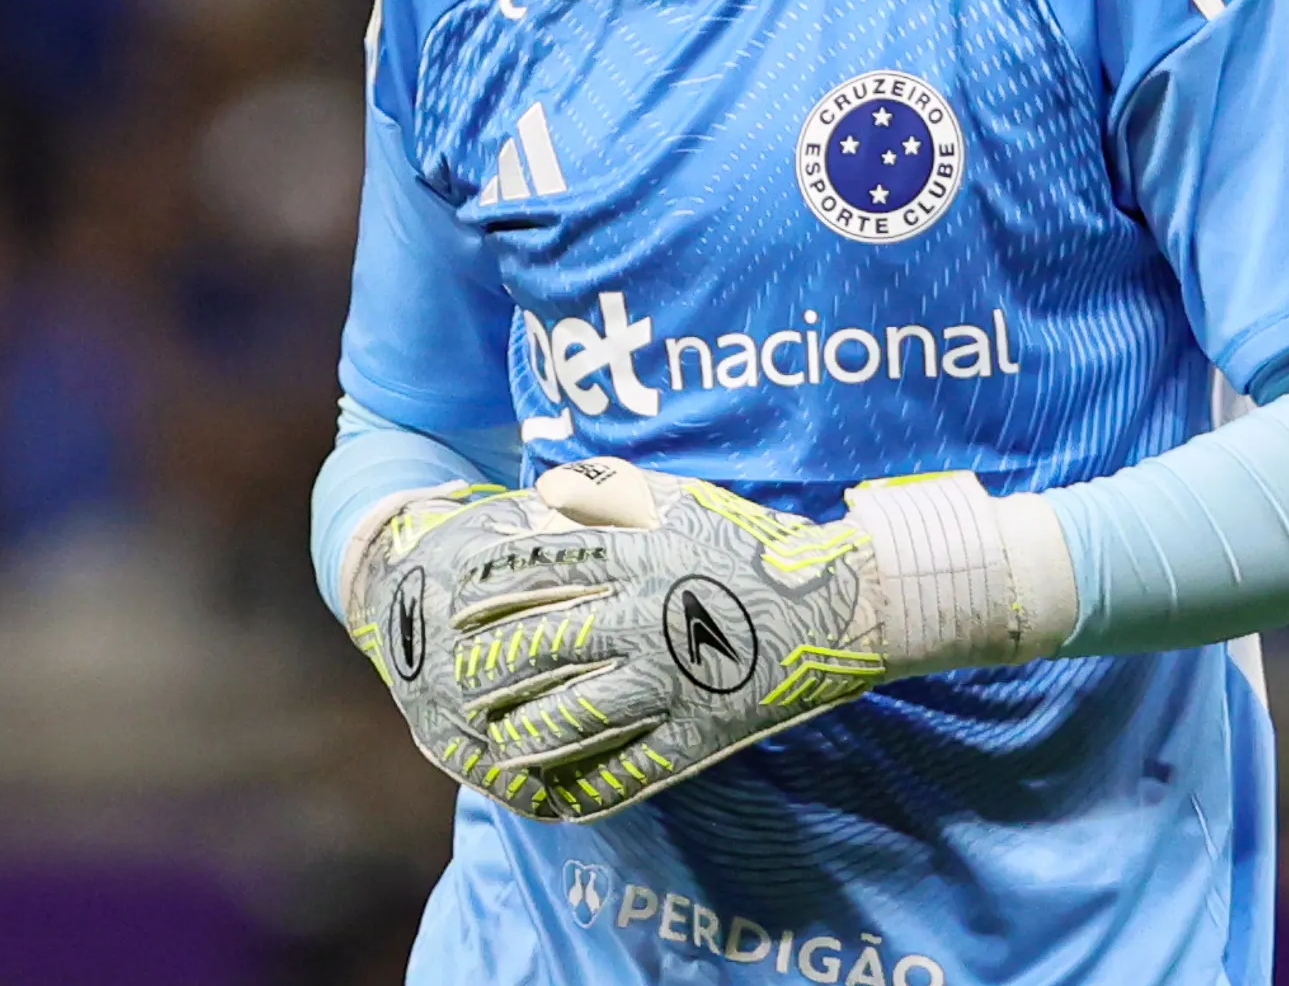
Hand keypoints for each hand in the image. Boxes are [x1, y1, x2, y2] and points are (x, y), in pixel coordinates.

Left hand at [383, 459, 888, 820]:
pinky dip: (585, 785)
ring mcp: (671, 683)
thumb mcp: (681, 500)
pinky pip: (631, 769)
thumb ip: (609, 492)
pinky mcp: (698, 734)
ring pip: (576, 715)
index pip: (542, 573)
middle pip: (544, 644)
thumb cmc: (751, 544)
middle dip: (489, 664)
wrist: (838, 605)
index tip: (454, 600)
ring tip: (488, 738)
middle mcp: (645, 621)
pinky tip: (550, 795)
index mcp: (639, 561)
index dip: (489, 589)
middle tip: (450, 674)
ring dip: (523, 730)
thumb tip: (541, 494)